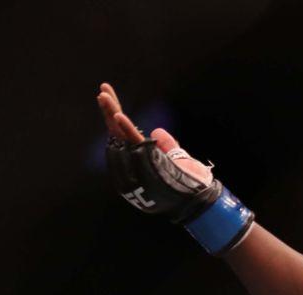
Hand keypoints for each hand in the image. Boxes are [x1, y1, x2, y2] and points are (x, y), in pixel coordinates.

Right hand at [96, 82, 212, 185]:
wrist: (199, 197)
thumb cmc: (190, 182)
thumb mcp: (180, 160)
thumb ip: (168, 146)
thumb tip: (157, 130)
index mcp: (143, 156)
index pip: (125, 132)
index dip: (117, 114)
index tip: (109, 95)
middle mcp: (136, 160)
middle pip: (118, 132)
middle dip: (109, 111)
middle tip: (103, 90)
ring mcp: (139, 163)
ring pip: (121, 136)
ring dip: (112, 116)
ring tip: (104, 97)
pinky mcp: (145, 165)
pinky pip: (133, 145)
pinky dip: (125, 130)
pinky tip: (117, 116)